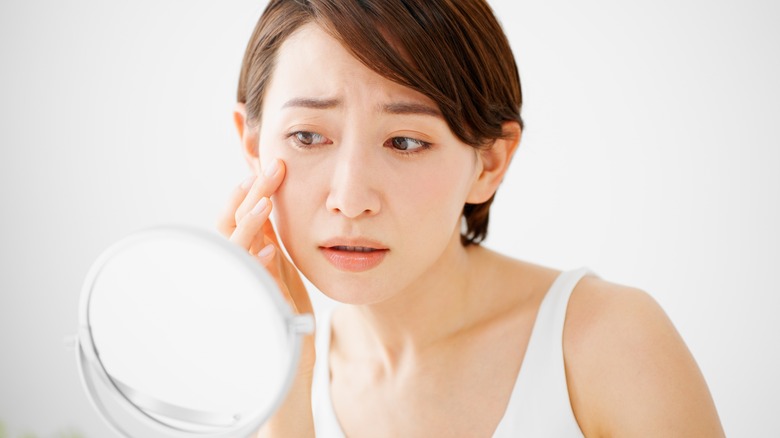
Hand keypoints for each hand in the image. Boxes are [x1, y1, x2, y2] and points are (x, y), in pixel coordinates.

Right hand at [217, 159, 312, 317]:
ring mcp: (244, 287)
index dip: (250, 189)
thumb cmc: (282, 309)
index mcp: (246, 253)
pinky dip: (258, 266)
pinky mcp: (258, 309)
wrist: (292, 353)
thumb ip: (266, 237)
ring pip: (235, 250)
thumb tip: (262, 198)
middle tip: (272, 169)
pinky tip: (268, 251)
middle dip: (251, 194)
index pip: (238, 213)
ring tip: (265, 204)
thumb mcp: (276, 263)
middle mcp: (238, 267)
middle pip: (233, 223)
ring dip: (248, 225)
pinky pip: (253, 285)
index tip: (270, 165)